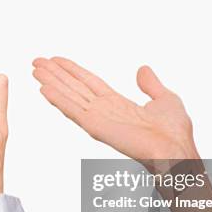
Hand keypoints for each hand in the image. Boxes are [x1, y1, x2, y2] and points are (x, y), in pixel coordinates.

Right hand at [32, 56, 198, 171]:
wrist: (176, 150)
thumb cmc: (174, 133)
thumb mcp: (165, 99)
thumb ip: (151, 85)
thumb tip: (143, 70)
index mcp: (117, 105)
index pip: (89, 83)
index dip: (72, 71)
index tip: (56, 60)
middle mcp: (104, 111)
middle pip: (73, 87)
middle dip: (55, 74)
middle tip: (36, 61)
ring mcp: (98, 119)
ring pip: (69, 96)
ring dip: (51, 82)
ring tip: (35, 69)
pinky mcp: (96, 127)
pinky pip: (74, 110)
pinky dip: (58, 99)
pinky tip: (44, 89)